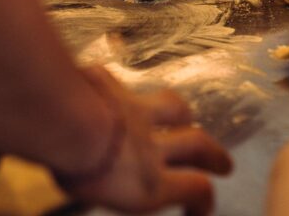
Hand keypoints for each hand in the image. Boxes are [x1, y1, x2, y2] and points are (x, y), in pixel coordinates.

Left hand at [60, 67, 230, 215]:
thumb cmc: (74, 168)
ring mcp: (136, 111)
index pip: (194, 188)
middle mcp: (151, 146)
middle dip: (214, 155)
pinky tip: (109, 89)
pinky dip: (117, 90)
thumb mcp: (92, 195)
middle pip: (197, 145)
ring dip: (181, 115)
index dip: (203, 199)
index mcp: (149, 182)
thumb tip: (118, 179)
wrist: (63, 121)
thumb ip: (112, 186)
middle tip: (225, 164)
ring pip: (172, 107)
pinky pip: (118, 85)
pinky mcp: (113, 87)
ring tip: (184, 118)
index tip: (204, 206)